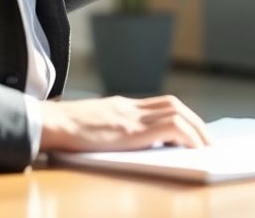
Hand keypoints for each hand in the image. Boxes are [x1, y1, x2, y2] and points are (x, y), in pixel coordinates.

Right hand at [38, 95, 211, 152]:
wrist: (45, 124)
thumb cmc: (60, 131)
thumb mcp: (89, 126)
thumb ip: (108, 129)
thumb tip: (124, 144)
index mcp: (119, 106)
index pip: (159, 104)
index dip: (180, 115)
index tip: (193, 130)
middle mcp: (128, 107)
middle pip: (173, 105)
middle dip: (195, 122)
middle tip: (208, 141)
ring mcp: (129, 117)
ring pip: (177, 114)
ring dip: (197, 130)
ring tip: (207, 149)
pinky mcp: (129, 131)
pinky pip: (170, 128)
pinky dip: (187, 136)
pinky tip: (194, 150)